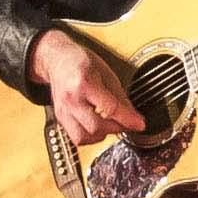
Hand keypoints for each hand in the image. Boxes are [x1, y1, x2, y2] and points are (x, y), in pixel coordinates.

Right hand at [30, 28, 153, 150]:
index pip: (110, 109)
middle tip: (125, 122)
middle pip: (95, 127)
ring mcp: (63, 110)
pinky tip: (96, 126)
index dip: (128, 119)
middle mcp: (71, 99)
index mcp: (84, 83)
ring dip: (101, 135)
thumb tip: (133, 116)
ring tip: (109, 124)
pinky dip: (90, 136)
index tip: (139, 124)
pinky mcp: (60, 118)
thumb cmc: (81, 62)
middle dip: (116, 128)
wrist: (57, 60)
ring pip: (84, 137)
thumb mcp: (106, 72)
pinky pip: (77, 137)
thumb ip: (120, 96)